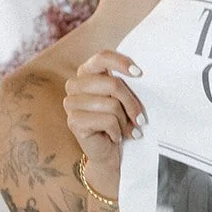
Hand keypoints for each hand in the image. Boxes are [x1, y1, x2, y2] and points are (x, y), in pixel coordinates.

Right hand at [63, 50, 144, 195]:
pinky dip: (118, 132)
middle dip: (132, 103)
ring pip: (112, 104)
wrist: (109, 153)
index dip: (121, 62)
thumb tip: (139, 74)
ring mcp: (71, 103)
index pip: (102, 58)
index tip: (139, 73)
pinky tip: (116, 137)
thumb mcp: (123, 99)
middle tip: (140, 119)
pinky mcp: (73, 121)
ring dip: (125, 121)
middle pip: (113, 84)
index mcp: (86, 73)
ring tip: (127, 130)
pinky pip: (108, 121)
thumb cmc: (119, 122)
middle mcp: (74, 85)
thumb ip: (124, 84)